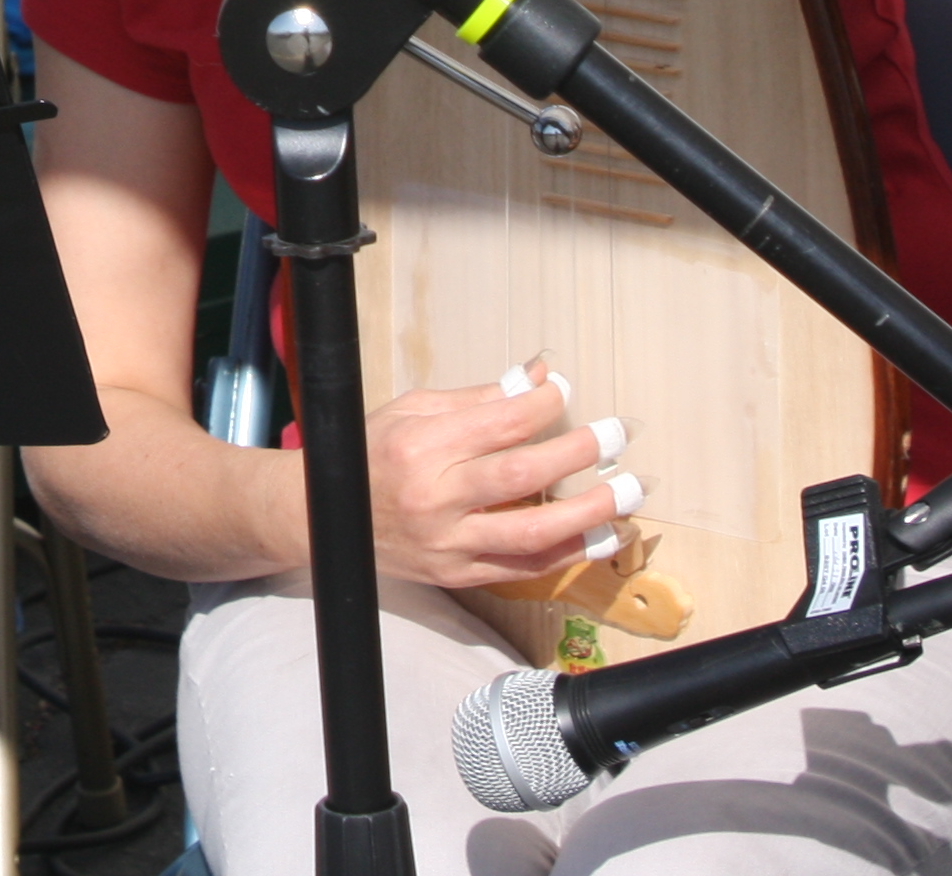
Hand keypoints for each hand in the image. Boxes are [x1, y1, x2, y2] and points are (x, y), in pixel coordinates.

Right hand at [364, 369, 628, 590]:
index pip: (498, 423)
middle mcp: (434, 497)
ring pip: (529, 533)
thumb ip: (477, 399)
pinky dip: (566, 555)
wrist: (323, 520)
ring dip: (587, 515)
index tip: (566, 391)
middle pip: (520, 475)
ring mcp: (447, 542)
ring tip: (628, 498)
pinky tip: (601, 539)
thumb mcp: (411, 411)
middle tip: (617, 436)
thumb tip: (536, 377)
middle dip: (577, 454)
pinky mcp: (456, 575)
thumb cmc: (369, 454)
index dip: (542, 405)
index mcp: (421, 445)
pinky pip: (522, 570)